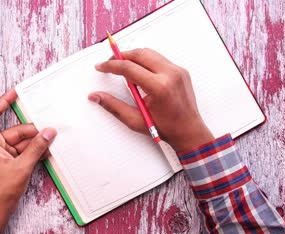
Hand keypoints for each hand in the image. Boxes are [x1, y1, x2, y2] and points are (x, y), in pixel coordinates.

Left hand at [0, 89, 56, 233]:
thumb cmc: (0, 191)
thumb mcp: (22, 166)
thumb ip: (36, 147)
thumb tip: (49, 132)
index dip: (4, 101)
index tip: (17, 92)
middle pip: (15, 130)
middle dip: (32, 131)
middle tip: (50, 132)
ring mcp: (1, 155)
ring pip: (21, 142)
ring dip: (35, 143)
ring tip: (51, 143)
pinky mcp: (8, 163)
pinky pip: (22, 152)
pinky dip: (33, 152)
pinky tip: (46, 153)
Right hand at [89, 48, 213, 152]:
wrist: (189, 130)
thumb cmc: (165, 128)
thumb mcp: (135, 120)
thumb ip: (113, 105)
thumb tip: (95, 96)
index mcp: (159, 87)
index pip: (129, 68)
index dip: (111, 65)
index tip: (101, 67)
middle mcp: (170, 74)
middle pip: (139, 54)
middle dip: (121, 56)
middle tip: (109, 63)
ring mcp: (178, 70)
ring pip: (150, 53)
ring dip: (134, 57)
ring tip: (122, 67)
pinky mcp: (181, 70)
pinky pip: (159, 59)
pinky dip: (146, 62)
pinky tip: (139, 72)